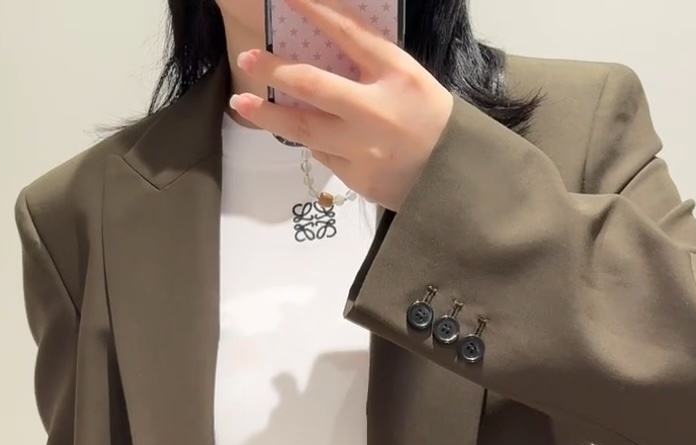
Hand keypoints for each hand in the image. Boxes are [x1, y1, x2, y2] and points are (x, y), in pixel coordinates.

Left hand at [230, 0, 454, 211]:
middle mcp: (375, 110)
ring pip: (303, 128)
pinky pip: (321, 154)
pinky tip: (298, 133)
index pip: (347, 33)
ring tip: (242, 103)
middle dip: (274, 70)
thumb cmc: (429, 118)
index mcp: (395, 74)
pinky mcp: (355, 177)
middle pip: (312, 85)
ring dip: (269, 115)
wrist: (452, 177)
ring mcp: (362, 147)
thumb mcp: (406, 78)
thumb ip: (369, 63)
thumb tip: (321, 48)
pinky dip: (308, 140)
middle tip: (247, 59)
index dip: (313, 11)